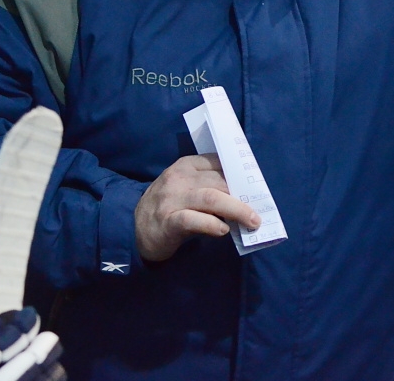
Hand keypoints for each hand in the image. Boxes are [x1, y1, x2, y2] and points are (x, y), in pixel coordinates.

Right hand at [134, 153, 260, 261]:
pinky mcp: (168, 221)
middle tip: (259, 210)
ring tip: (252, 221)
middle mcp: (179, 178)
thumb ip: (209, 186)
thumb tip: (244, 195)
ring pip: (211, 198)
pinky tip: (223, 230)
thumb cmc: (168, 207)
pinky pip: (194, 220)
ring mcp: (172, 199)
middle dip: (243, 195)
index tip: (256, 185)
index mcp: (185, 165)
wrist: (134, 229)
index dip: (239, 174)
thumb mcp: (185, 188)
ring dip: (236, 209)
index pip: (218, 163)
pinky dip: (212, 224)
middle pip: (219, 182)